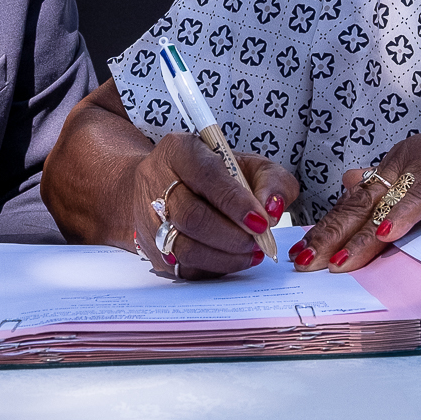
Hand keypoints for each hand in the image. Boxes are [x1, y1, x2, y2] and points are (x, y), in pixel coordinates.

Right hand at [128, 133, 298, 278]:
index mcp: (179, 151)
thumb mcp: (247, 164)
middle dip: (232, 235)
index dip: (235, 202)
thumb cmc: (212, 174)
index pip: (206, 175)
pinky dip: (214, 267)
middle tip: (257, 241)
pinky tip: (232, 259)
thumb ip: (270, 180)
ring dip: (225, 256)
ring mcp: (148, 218)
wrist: (164, 186)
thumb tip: (272, 210)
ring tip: (250, 252)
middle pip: (191, 217)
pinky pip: (184, 267)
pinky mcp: (151, 248)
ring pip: (184, 248)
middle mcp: (155, 182)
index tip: (261, 221)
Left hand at [294, 113, 420, 273]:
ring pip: (386, 202)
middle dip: (329, 235)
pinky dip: (404, 216)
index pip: (354, 200)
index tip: (302, 252)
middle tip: (303, 263)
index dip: (328, 227)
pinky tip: (386, 234)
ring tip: (335, 261)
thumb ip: (395, 185)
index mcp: (399, 162)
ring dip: (358, 235)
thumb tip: (350, 181)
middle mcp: (407, 158)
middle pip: (360, 202)